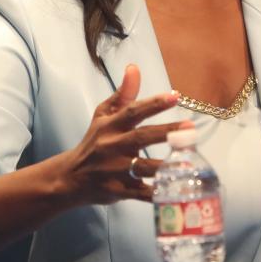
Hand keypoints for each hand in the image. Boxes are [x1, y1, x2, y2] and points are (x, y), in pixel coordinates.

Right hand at [60, 64, 191, 204]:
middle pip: (142, 138)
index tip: (175, 96)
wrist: (69, 178)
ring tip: (189, 161)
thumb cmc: (93, 142)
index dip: (154, 104)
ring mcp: (115, 171)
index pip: (133, 111)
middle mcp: (112, 147)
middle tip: (191, 129)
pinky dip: (158, 193)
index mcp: (110, 126)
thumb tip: (134, 68)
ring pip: (144, 167)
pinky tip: (177, 190)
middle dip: (167, 132)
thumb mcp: (103, 116)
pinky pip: (142, 193)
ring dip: (167, 165)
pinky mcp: (119, 191)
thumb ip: (123, 94)